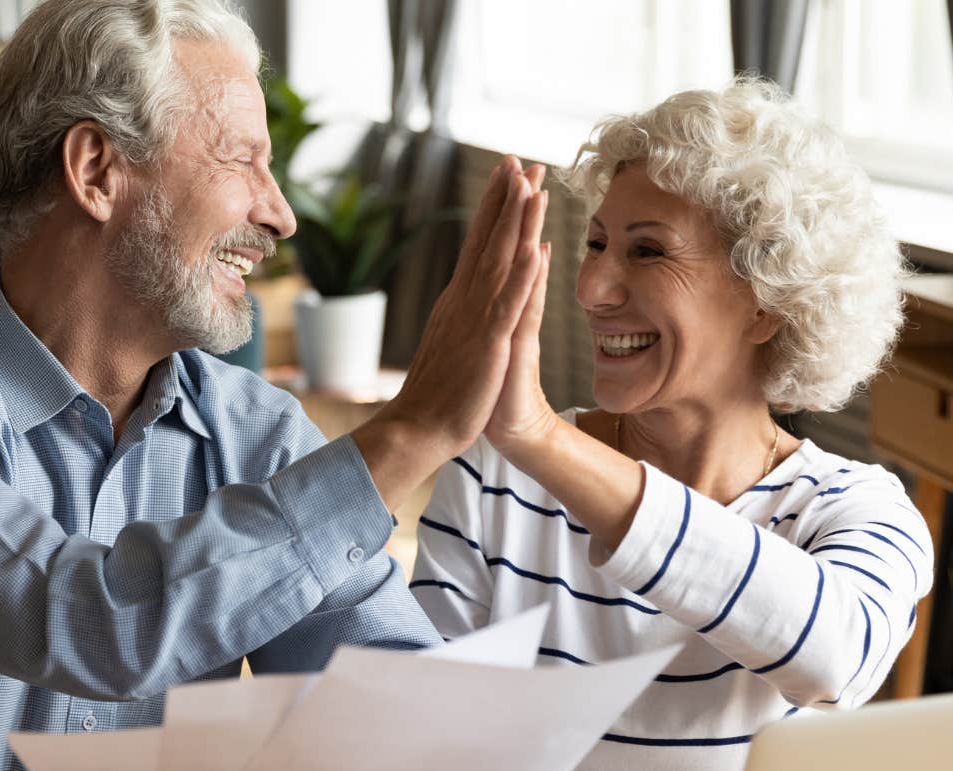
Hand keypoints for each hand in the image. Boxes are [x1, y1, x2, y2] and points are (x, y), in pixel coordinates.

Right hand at [352, 158, 548, 509]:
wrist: (418, 428)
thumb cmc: (437, 394)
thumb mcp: (452, 343)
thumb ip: (461, 316)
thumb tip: (465, 295)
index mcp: (458, 300)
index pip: (478, 243)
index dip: (494, 208)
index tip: (508, 175)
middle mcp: (464, 300)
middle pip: (488, 240)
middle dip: (506, 198)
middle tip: (520, 160)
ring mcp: (475, 319)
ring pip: (500, 261)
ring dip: (516, 222)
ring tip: (532, 186)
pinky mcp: (488, 343)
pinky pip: (508, 303)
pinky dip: (521, 274)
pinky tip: (534, 248)